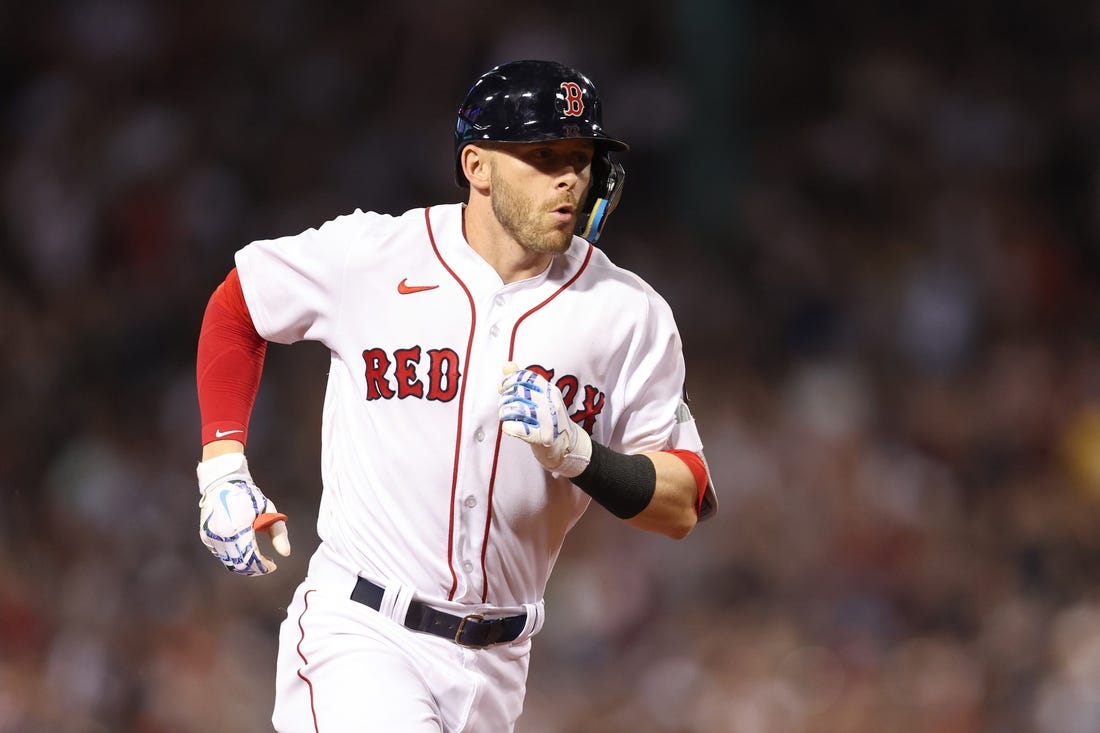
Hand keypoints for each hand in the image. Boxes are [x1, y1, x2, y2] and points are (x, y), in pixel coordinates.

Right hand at [196, 452, 290, 575]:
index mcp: (239, 527)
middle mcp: (222, 534)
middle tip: (266, 566)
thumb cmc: (250, 496)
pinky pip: (221, 555)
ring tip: (257, 561)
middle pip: (240, 564)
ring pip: (229, 562)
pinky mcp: (206, 537)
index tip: (273, 565)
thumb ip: (278, 532)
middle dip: (255, 569)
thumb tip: (286, 554)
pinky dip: (233, 559)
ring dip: (244, 566)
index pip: (252, 557)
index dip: (264, 566)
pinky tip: (244, 552)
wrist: (223, 483)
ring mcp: (211, 537)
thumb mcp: (268, 511)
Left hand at [498, 362, 591, 476]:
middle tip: (505, 407)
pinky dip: (509, 427)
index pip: (525, 377)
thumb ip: (522, 381)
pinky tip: (509, 427)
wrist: (567, 446)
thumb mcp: (540, 398)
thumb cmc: (549, 420)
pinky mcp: (543, 438)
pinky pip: (517, 428)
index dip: (509, 380)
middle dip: (504, 399)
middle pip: (518, 393)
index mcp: (550, 391)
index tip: (502, 388)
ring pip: (515, 409)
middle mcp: (552, 404)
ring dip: (505, 413)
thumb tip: (507, 365)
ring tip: (508, 417)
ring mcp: (549, 421)